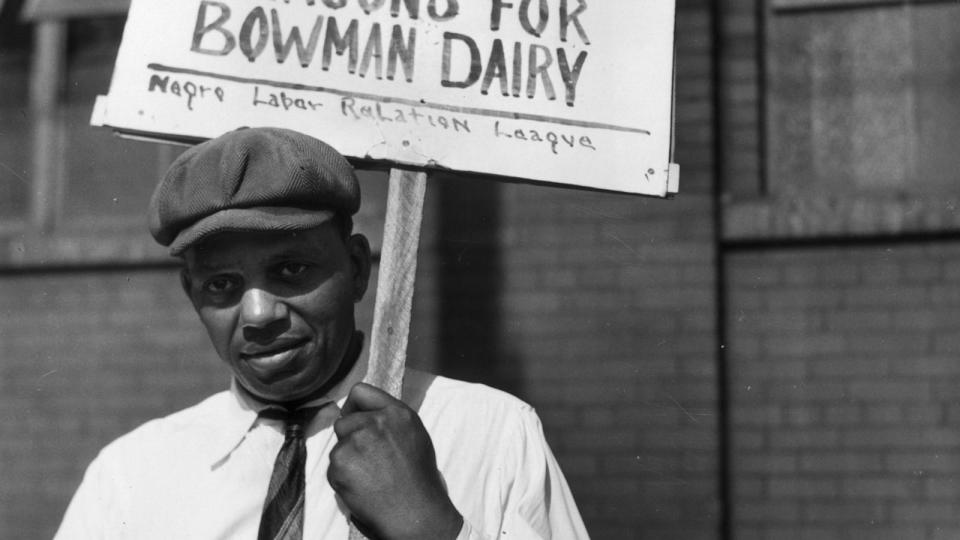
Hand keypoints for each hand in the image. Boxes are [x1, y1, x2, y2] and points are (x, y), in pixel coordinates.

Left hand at [329, 383, 462, 539]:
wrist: (414, 513)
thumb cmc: (419, 479)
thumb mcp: (415, 436)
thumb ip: (391, 420)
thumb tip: (365, 414)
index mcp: (396, 413)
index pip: (361, 392)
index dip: (354, 407)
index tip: (353, 418)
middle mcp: (375, 422)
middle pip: (344, 421)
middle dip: (350, 438)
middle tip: (368, 460)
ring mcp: (355, 441)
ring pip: (338, 446)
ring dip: (347, 460)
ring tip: (369, 477)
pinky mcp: (341, 461)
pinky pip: (333, 467)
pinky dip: (342, 478)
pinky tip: (362, 487)